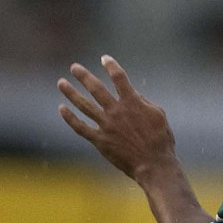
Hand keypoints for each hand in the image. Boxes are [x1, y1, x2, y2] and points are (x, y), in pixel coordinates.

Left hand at [58, 56, 176, 180]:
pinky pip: (80, 127)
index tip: (104, 58)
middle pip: (96, 88)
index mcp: (133, 103)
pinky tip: (62, 108)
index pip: (119, 78)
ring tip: (61, 83)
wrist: (154, 164)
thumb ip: (143, 102)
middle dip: (83, 76)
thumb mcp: (158, 115)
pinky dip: (70, 118)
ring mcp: (106, 126)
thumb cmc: (161, 140)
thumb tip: (132, 93)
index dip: (111, 65)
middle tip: (74, 67)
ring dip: (71, 92)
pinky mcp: (100, 140)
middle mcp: (116, 111)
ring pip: (83, 105)